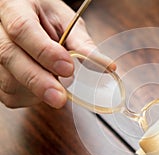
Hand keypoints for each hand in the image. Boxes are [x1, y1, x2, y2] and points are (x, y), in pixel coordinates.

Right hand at [0, 0, 114, 107]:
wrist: (29, 17)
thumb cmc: (48, 18)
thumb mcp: (67, 22)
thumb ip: (82, 43)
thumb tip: (106, 66)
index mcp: (14, 7)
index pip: (22, 29)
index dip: (45, 52)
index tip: (68, 68)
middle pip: (9, 56)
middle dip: (38, 81)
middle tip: (60, 98)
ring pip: (7, 80)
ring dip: (36, 91)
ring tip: (57, 87)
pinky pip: (9, 94)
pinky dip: (30, 98)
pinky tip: (43, 89)